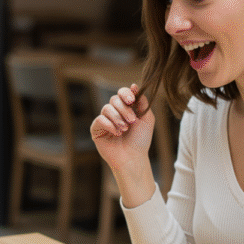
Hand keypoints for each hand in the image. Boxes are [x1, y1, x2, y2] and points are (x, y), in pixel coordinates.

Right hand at [91, 84, 156, 207]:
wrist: (133, 158)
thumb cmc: (140, 140)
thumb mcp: (147, 119)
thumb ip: (142, 102)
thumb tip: (134, 85)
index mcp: (126, 108)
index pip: (122, 93)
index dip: (125, 93)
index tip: (131, 100)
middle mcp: (115, 112)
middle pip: (114, 99)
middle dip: (124, 109)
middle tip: (132, 121)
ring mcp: (105, 120)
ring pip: (106, 108)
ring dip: (118, 118)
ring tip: (125, 130)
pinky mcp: (96, 129)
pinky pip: (99, 120)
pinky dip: (109, 125)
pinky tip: (116, 133)